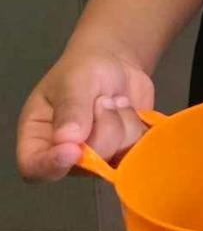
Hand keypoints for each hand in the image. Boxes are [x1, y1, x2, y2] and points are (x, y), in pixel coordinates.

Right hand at [16, 52, 154, 183]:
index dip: (51, 165)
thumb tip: (68, 140)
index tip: (72, 150)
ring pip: (117, 158)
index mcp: (38, 137)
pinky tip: (127, 111)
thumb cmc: (83, 69)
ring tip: (114, 101)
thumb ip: (71, 108)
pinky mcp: (123, 156)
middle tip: (102, 100)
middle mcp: (66, 156)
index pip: (34, 167)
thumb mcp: (73, 81)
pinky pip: (139, 153)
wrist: (115, 64)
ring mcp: (96, 160)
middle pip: (86, 164)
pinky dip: (138, 127)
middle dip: (103, 128)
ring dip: (123, 123)